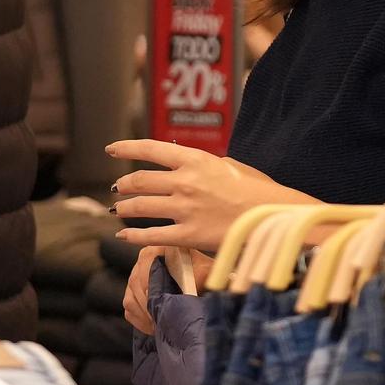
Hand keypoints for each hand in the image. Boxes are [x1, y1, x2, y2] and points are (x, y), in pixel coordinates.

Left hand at [105, 139, 316, 249]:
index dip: (127, 148)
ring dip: (124, 209)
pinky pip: (152, 236)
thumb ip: (204, 166)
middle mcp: (185, 182)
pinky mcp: (188, 235)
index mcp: (196, 160)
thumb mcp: (231, 166)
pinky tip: (124, 236)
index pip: (151, 149)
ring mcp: (185, 209)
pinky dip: (133, 236)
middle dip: (123, 185)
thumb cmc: (257, 191)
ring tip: (117, 210)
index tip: (112, 149)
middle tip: (116, 188)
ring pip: (140, 207)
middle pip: (140, 181)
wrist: (272, 218)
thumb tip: (185, 168)